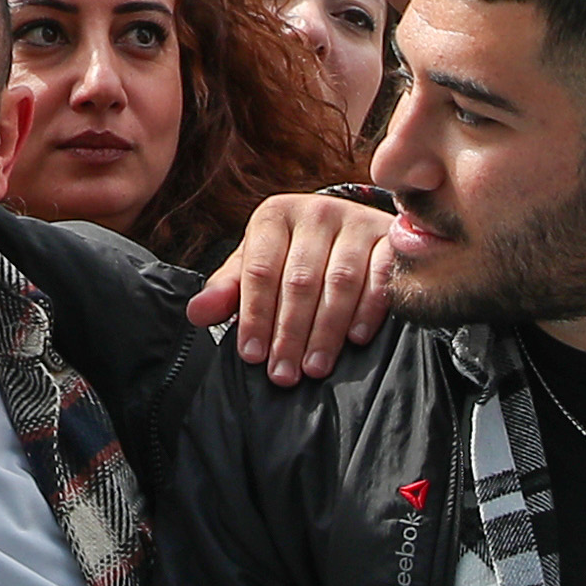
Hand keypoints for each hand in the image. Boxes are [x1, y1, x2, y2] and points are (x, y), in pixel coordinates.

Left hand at [187, 191, 397, 383]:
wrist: (348, 229)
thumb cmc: (292, 254)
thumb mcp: (256, 265)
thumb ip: (228, 290)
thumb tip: (196, 314)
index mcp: (273, 216)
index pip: (259, 270)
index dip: (254, 315)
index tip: (252, 355)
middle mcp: (315, 212)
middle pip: (299, 280)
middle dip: (289, 333)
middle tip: (283, 374)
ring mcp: (355, 221)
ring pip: (340, 282)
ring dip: (326, 330)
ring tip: (314, 368)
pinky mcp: (389, 237)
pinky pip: (381, 276)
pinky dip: (368, 309)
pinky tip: (356, 339)